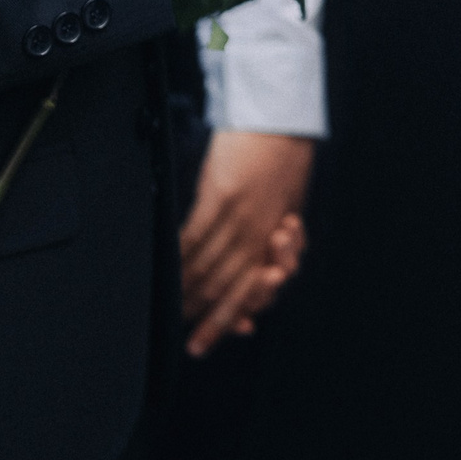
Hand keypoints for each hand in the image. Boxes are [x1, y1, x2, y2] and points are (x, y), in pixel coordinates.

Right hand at [181, 130, 315, 354]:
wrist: (281, 116)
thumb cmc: (287, 154)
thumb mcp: (291, 200)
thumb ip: (277, 234)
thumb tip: (266, 263)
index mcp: (279, 234)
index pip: (258, 285)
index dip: (244, 312)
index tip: (233, 333)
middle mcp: (261, 230)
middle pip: (233, 286)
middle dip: (213, 318)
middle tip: (196, 343)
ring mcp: (241, 215)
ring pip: (212, 268)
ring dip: (190, 296)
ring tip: (176, 315)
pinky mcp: (220, 195)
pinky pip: (194, 236)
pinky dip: (179, 260)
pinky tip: (168, 274)